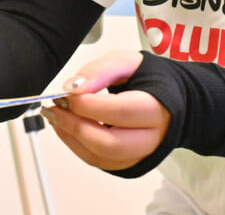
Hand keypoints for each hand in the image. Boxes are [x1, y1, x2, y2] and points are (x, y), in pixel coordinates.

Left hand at [41, 50, 169, 171]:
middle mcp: (153, 137)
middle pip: (111, 144)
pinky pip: (99, 162)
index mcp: (157, 107)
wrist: (170, 100)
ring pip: (102, 157)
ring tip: (55, 116)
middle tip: (55, 108)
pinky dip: (76, 146)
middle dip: (75, 126)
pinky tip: (65, 127)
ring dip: (71, 138)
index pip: (121, 112)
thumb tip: (73, 88)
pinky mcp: (128, 163)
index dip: (89, 105)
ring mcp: (141, 155)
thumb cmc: (148, 80)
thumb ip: (100, 70)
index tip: (68, 94)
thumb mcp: (127, 62)